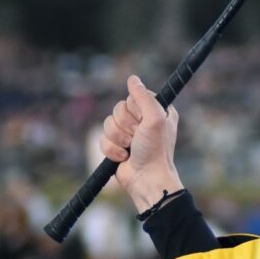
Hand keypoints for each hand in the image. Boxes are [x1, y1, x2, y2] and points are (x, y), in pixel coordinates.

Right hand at [100, 74, 182, 213]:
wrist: (146, 179)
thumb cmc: (155, 151)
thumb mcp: (155, 119)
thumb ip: (144, 97)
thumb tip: (132, 79)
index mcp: (157, 111)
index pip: (134, 96)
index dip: (135, 110)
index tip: (143, 122)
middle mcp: (143, 120)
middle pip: (118, 108)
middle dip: (125, 126)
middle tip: (137, 138)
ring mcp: (129, 134)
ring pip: (107, 123)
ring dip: (118, 138)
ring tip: (130, 149)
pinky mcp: (116, 146)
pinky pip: (102, 139)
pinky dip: (111, 150)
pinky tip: (124, 158)